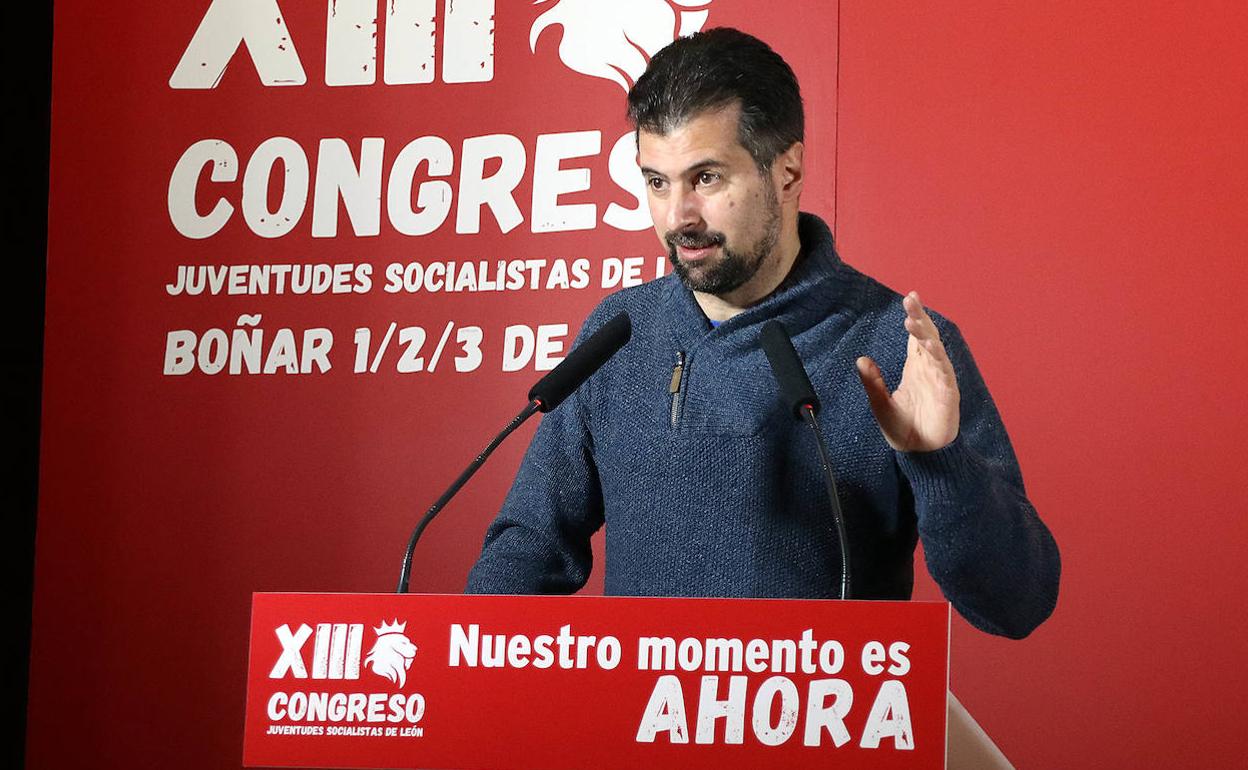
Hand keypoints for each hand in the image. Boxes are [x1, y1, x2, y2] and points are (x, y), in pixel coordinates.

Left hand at [856, 291, 959, 451]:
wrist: (918, 454)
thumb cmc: (902, 428)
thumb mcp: (880, 402)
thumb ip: (872, 381)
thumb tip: (861, 359)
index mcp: (915, 368)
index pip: (916, 337)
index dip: (915, 317)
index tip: (910, 298)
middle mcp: (929, 370)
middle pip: (927, 337)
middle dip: (920, 318)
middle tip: (911, 300)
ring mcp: (940, 381)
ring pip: (936, 351)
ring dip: (926, 335)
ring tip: (913, 321)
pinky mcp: (948, 395)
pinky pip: (945, 373)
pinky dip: (939, 359)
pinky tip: (930, 347)